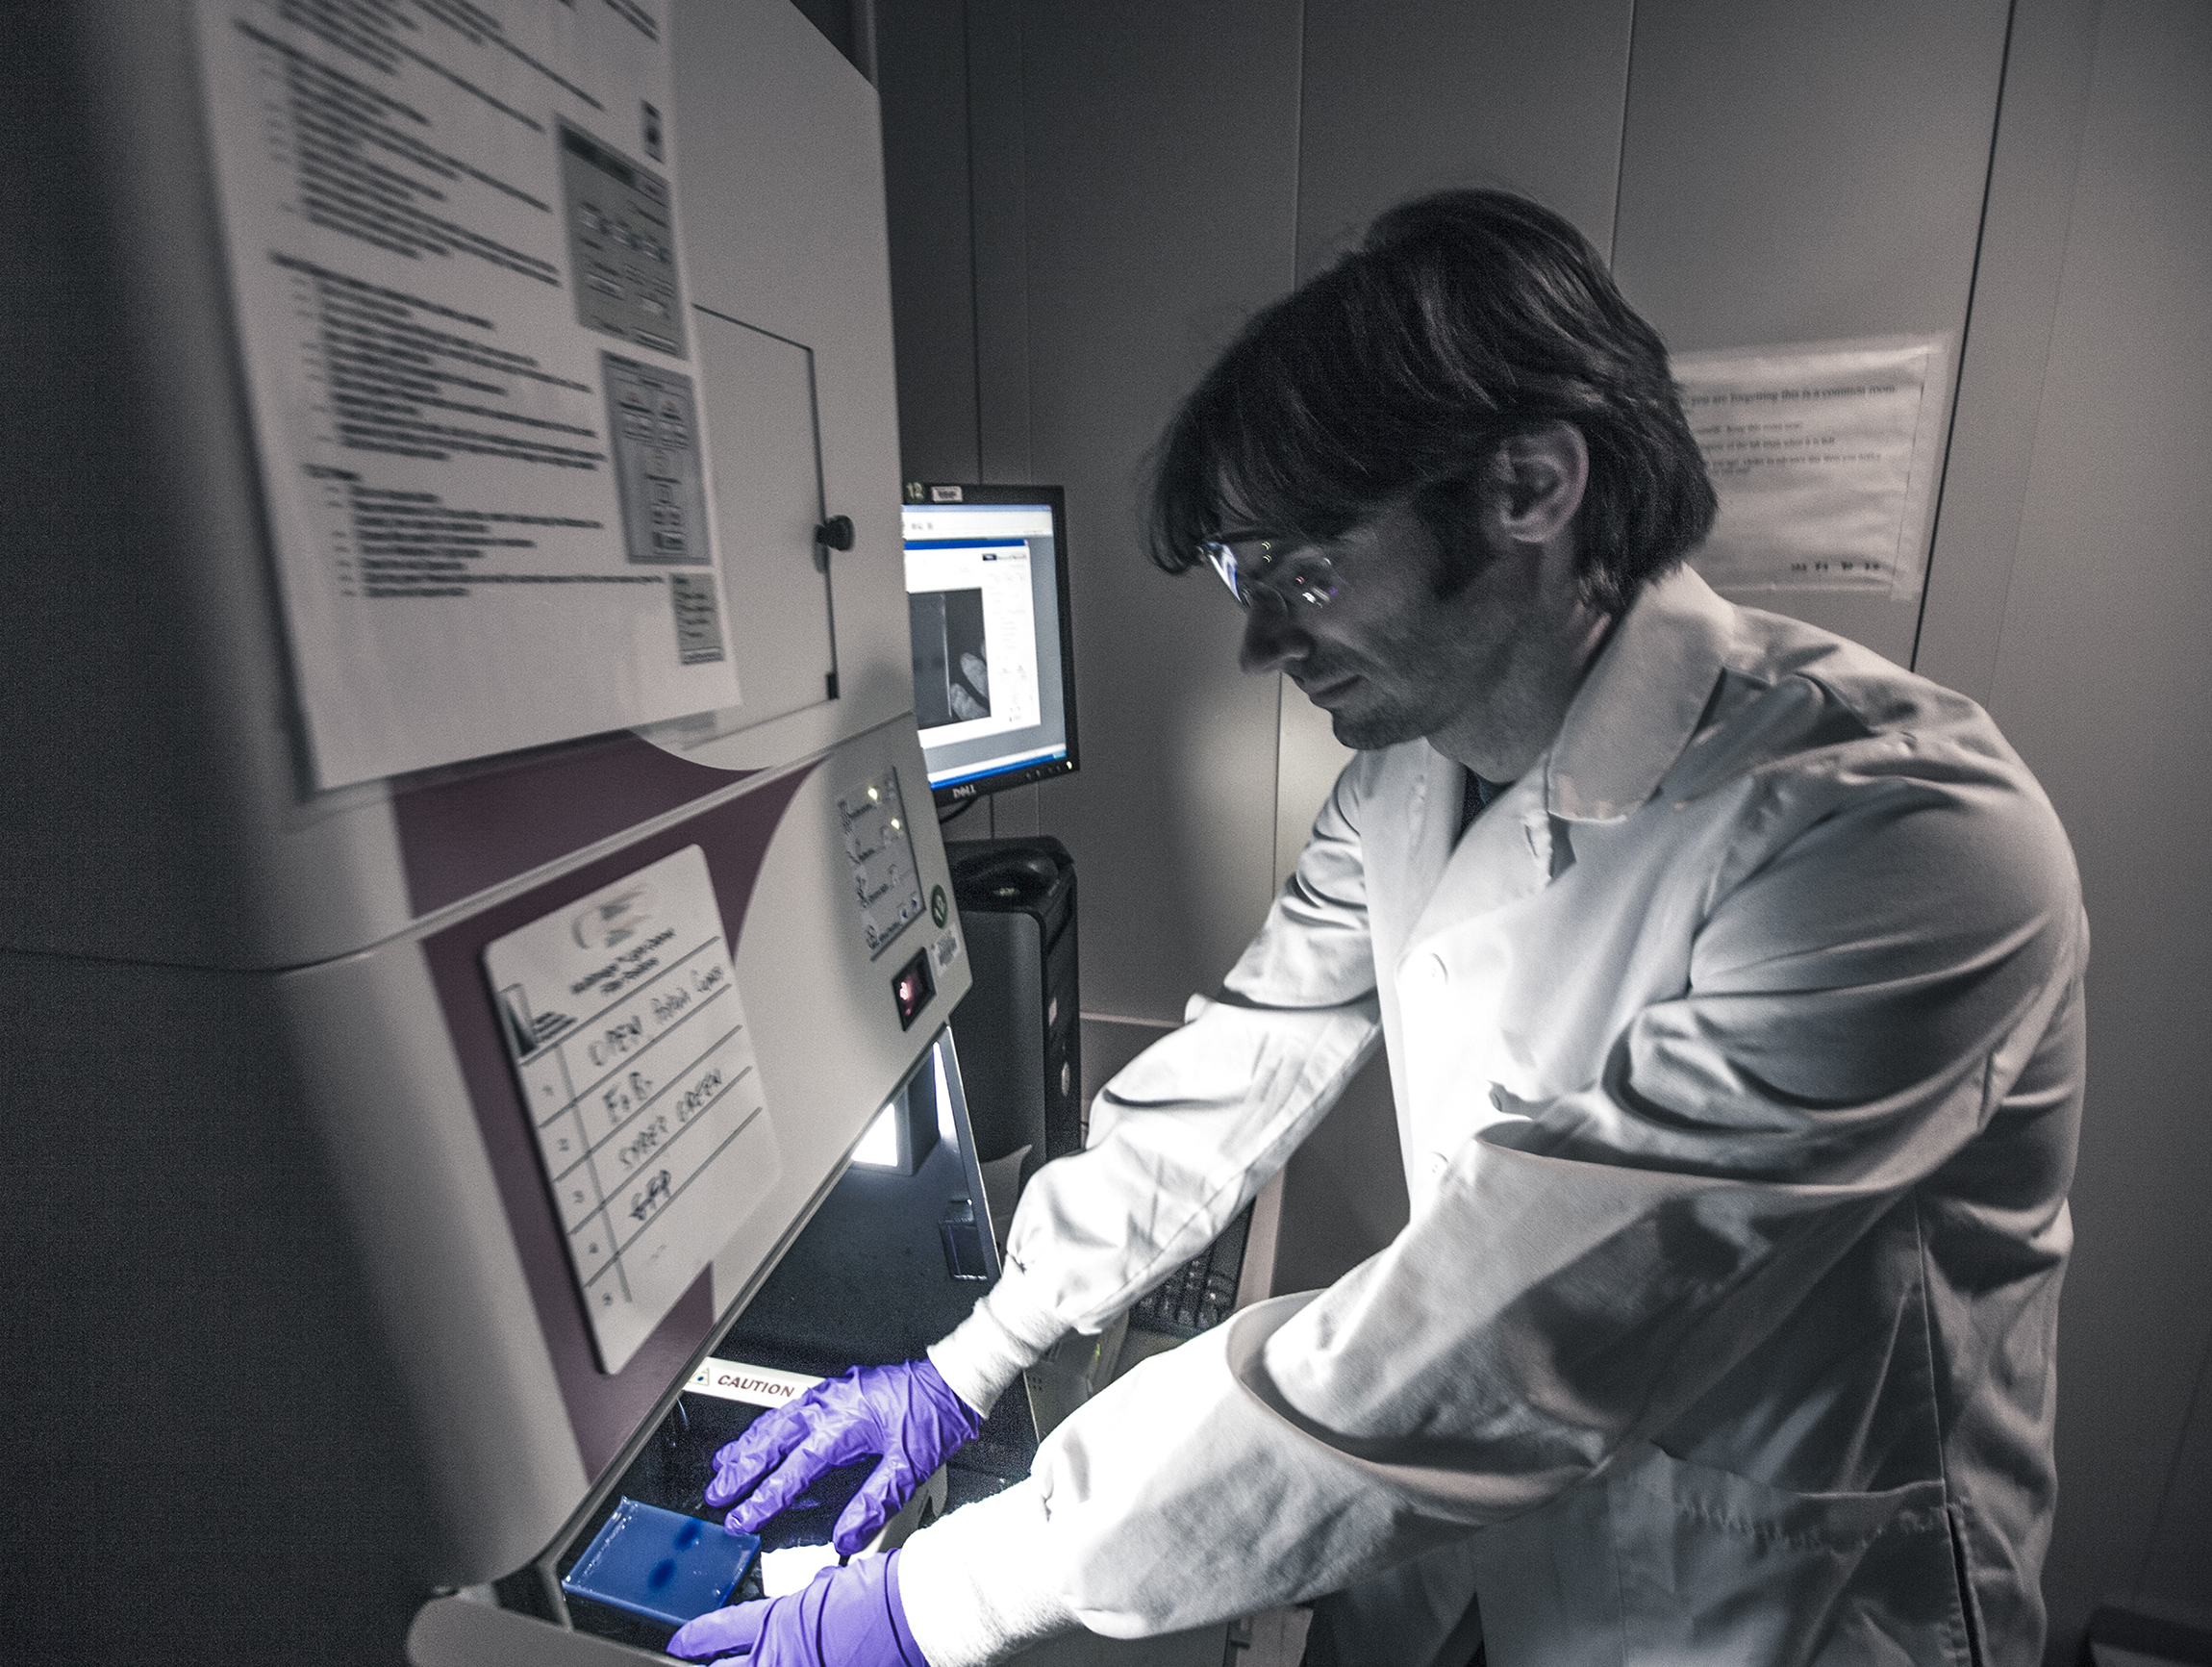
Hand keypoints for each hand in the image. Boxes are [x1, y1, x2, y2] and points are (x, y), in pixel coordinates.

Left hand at [667, 1549, 924, 1665]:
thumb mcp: (833, 1585)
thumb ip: (810, 1599)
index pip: (719, 1632)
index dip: (695, 1639)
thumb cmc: (883, 1593)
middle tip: (695, 1664)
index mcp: (780, 1622)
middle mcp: (781, 1659)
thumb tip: (810, 1597)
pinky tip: (784, 1666)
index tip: (682, 1641)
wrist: (914, 1615)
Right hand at [706, 1360, 983, 1554]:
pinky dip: (767, 1426)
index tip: (742, 1518)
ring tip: (723, 1466)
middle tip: (717, 1494)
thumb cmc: (934, 1414)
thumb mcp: (909, 1466)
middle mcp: (830, 1405)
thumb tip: (847, 1536)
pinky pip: (790, 1409)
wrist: (953, 1379)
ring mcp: (830, 1394)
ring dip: (747, 1445)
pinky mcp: (836, 1391)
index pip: (794, 1469)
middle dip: (741, 1469)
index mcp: (843, 1423)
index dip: (764, 1498)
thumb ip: (874, 1502)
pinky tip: (760, 1436)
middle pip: (772, 1440)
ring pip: (776, 1421)